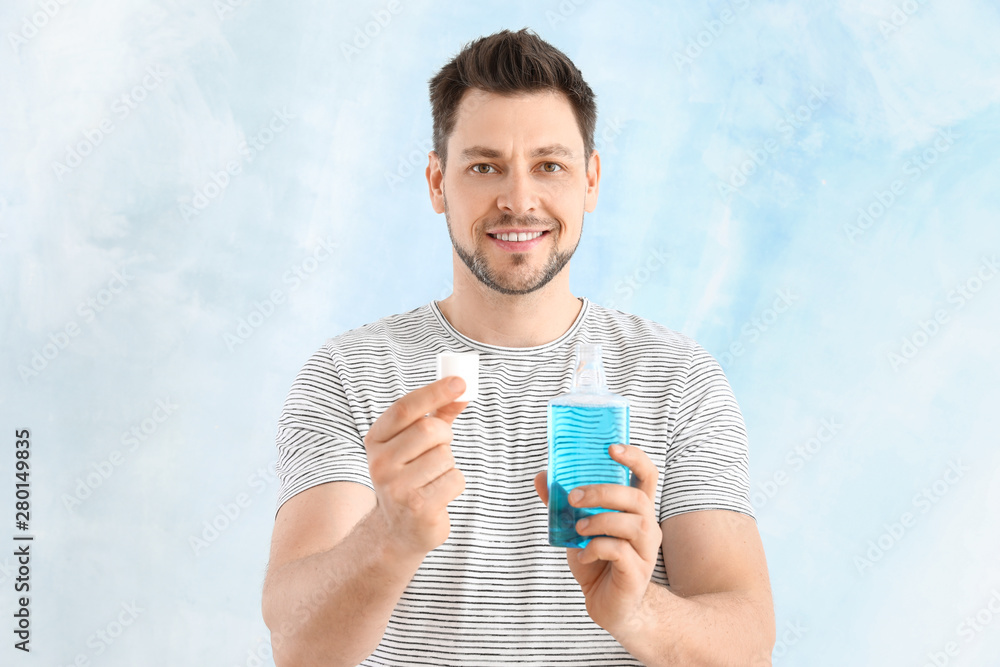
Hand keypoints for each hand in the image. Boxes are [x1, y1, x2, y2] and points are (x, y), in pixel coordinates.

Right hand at [364, 377, 468, 556]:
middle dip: (445, 436)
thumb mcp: (414, 444)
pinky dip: (454, 484)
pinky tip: (438, 494)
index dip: (434, 392)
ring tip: (433, 477)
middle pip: (430, 430)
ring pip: (446, 456)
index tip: (460, 382)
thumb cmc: (410, 477)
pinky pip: (455, 480)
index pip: (404, 408)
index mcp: (375, 441)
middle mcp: (380, 463)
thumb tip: (461, 390)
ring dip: (449, 464)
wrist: (396, 531)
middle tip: (441, 448)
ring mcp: (397, 488)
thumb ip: (436, 415)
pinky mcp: (418, 508)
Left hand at [534, 444, 660, 636]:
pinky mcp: (637, 572)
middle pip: (637, 498)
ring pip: (633, 524)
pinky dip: (595, 548)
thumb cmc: (596, 560)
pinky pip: (619, 551)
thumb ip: (561, 502)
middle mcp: (648, 526)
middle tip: (573, 497)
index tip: (611, 448)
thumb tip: (542, 476)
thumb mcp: (575, 527)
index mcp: (636, 510)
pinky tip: (584, 554)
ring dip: (599, 521)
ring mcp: (646, 551)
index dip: (634, 457)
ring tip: (578, 528)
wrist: (607, 604)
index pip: (647, 475)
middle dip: (602, 492)